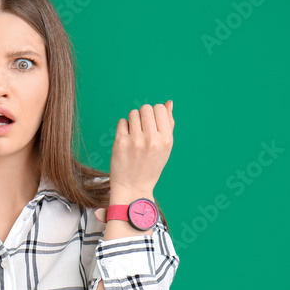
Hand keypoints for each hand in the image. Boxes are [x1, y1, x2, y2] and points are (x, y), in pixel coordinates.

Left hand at [96, 100, 174, 221]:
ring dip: (133, 121)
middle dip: (143, 116)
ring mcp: (135, 140)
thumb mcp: (165, 148)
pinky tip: (126, 140)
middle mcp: (152, 139)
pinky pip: (122, 122)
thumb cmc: (150, 165)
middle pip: (146, 108)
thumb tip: (168, 102)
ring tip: (134, 135)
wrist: (133, 187)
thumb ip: (168, 124)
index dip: (155, 113)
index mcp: (166, 139)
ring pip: (133, 113)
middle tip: (142, 129)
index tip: (152, 124)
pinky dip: (123, 128)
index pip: (160, 108)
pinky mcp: (120, 142)